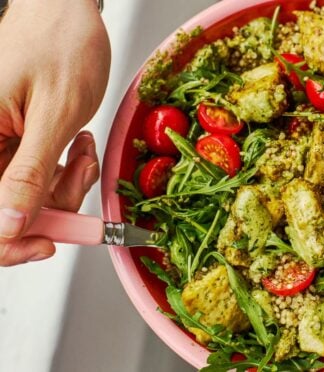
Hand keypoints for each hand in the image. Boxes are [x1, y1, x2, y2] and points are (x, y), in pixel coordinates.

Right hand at [0, 0, 109, 264]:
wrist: (70, 13)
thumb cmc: (61, 46)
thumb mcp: (54, 115)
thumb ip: (29, 174)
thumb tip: (10, 227)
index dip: (10, 243)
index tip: (49, 243)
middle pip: (10, 211)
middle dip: (55, 203)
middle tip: (80, 173)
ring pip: (30, 198)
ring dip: (67, 184)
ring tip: (83, 148)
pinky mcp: (17, 143)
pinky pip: (40, 177)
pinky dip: (67, 171)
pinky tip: (79, 144)